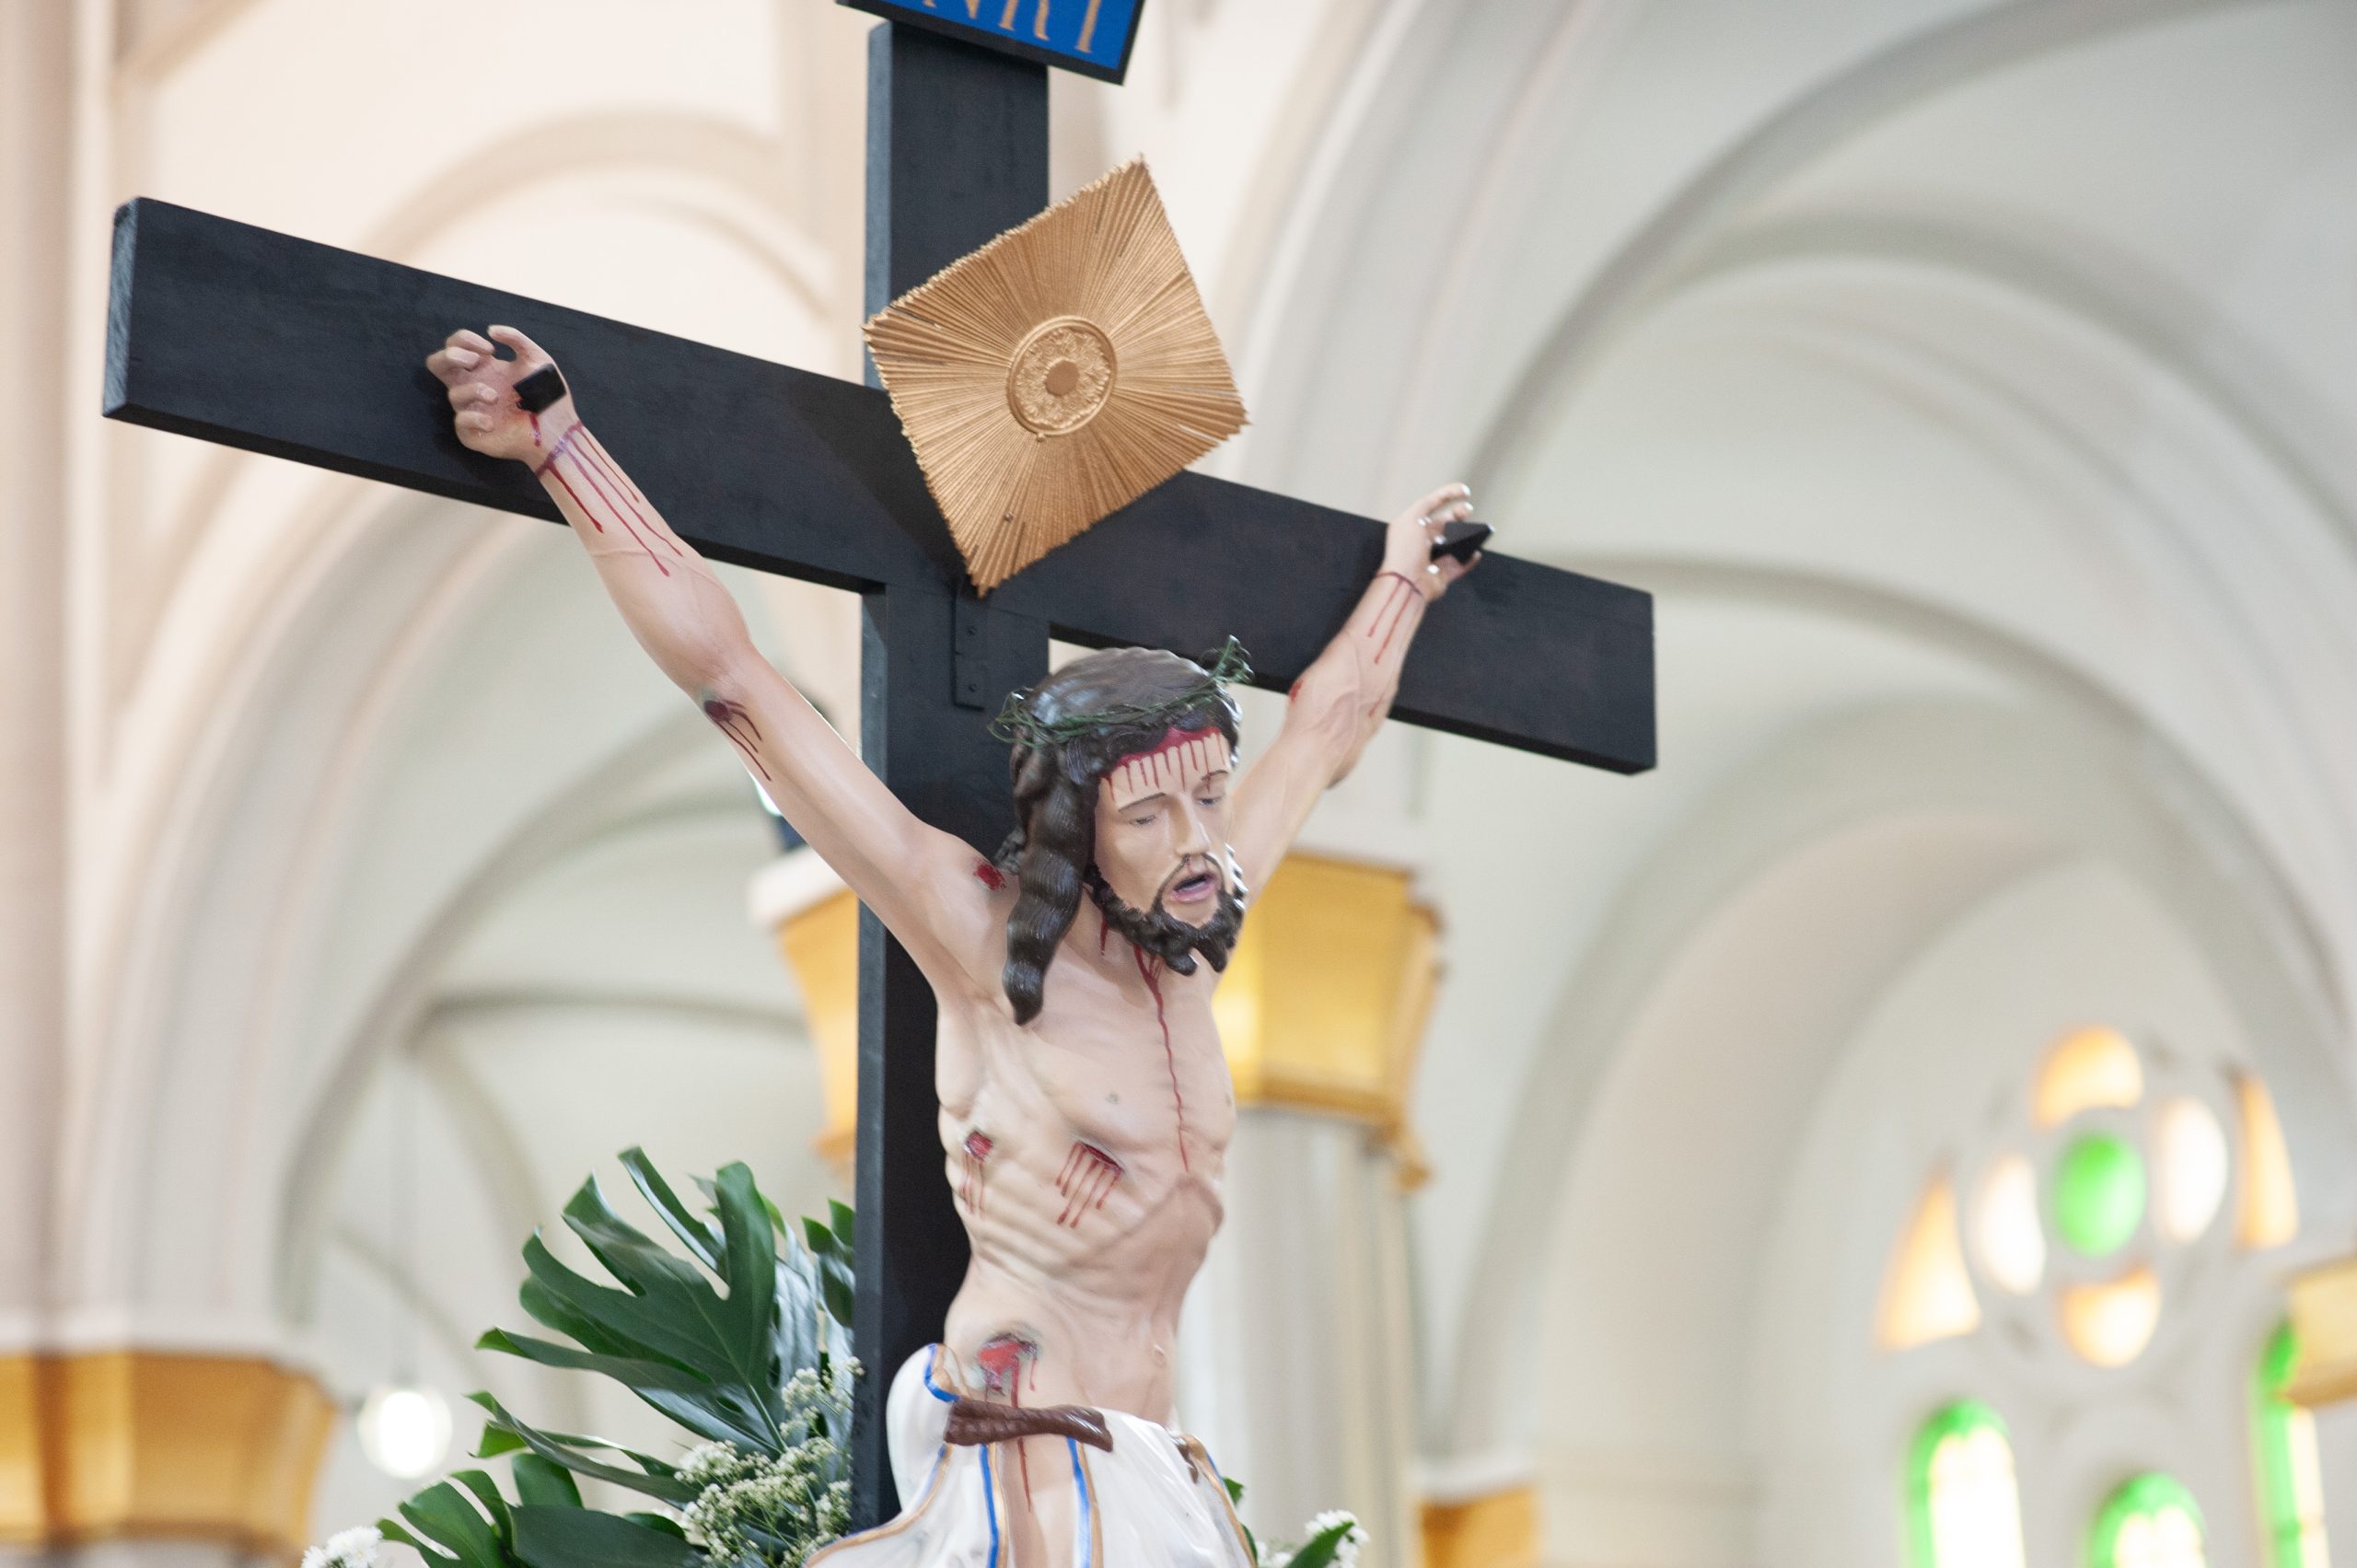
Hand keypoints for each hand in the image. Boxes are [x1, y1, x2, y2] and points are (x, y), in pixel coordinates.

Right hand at [425, 325, 572, 464]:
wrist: (558, 430)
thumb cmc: (548, 396)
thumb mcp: (537, 359)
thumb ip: (516, 339)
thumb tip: (491, 330)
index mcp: (484, 368)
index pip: (455, 345)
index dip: (464, 340)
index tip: (490, 349)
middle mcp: (473, 386)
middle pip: (436, 364)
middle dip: (450, 356)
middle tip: (475, 361)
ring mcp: (471, 409)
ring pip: (452, 394)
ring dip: (473, 390)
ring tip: (496, 396)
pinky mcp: (474, 432)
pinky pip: (460, 422)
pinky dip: (474, 418)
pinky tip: (493, 422)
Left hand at [1381, 482, 1479, 599]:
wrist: (1407, 582)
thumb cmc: (1405, 551)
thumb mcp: (1411, 518)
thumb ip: (1425, 505)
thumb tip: (1437, 498)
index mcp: (1412, 527)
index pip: (1431, 505)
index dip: (1448, 495)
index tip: (1464, 491)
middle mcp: (1421, 541)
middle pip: (1444, 523)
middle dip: (1458, 514)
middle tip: (1467, 511)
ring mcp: (1432, 558)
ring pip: (1454, 543)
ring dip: (1465, 535)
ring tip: (1474, 529)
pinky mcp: (1442, 574)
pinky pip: (1460, 565)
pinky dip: (1469, 559)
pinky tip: (1475, 552)